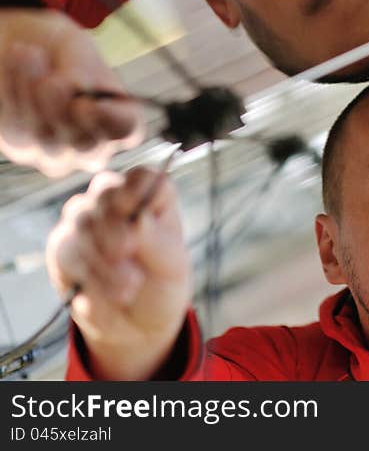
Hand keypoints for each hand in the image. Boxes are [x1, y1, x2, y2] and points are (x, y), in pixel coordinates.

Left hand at [0, 10, 143, 177]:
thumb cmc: (63, 50)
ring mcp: (59, 151)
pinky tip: (15, 62)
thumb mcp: (78, 49)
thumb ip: (81, 69)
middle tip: (52, 81)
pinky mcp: (24, 147)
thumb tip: (74, 88)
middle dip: (63, 110)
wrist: (30, 50)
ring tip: (28, 53)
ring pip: (46, 137)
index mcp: (123, 120)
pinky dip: (13, 92)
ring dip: (32, 94)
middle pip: (84, 143)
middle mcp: (95, 145)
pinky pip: (17, 128)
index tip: (86, 103)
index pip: (126, 130)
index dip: (109, 121)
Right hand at [45, 168, 190, 379]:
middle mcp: (116, 203)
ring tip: (127, 290)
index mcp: (153, 198)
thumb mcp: (172, 267)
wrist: (136, 323)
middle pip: (105, 193)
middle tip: (126, 252)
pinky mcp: (63, 248)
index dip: (137, 190)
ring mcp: (86, 222)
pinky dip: (88, 278)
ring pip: (83, 224)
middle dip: (115, 225)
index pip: (143, 177)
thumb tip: (139, 220)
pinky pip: (67, 254)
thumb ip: (158, 243)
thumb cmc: (162, 283)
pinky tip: (106, 300)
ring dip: (104, 260)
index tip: (137, 215)